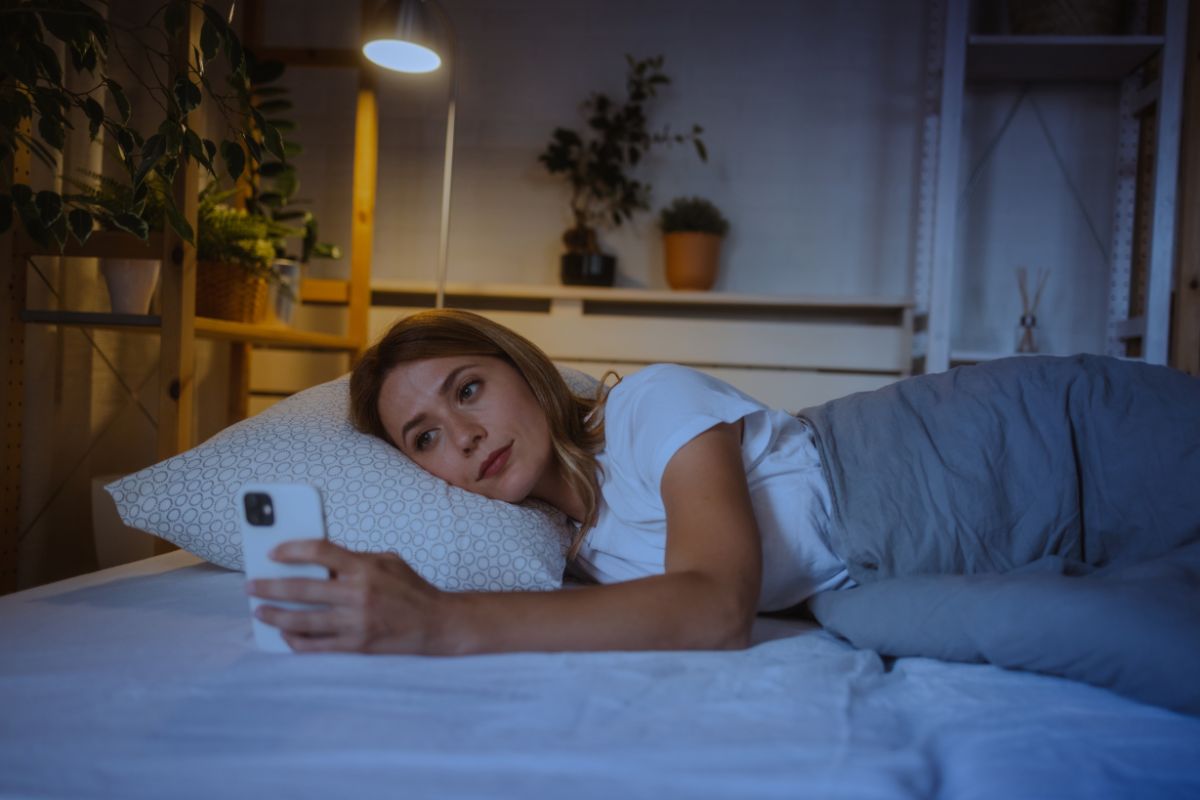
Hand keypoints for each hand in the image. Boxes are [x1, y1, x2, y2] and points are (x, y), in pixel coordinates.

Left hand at [244, 540, 442, 653]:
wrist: (437, 624)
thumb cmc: (411, 589)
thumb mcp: (388, 562)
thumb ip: (355, 560)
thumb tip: (317, 561)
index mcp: (365, 568)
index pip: (320, 551)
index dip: (291, 550)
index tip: (273, 553)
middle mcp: (358, 594)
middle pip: (302, 588)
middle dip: (270, 586)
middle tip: (250, 585)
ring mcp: (356, 622)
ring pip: (303, 620)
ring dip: (275, 615)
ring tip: (259, 611)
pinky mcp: (357, 646)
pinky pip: (317, 646)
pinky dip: (296, 641)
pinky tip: (284, 636)